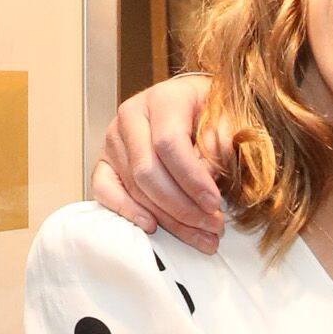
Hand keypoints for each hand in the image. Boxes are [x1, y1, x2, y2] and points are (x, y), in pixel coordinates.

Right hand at [91, 74, 224, 248]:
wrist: (191, 107)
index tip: (214, 203)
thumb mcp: (227, 119)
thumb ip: (220, 144)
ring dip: (168, 218)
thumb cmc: (211, 114)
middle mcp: (131, 116)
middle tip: (213, 225)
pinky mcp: (106, 161)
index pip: (169, 143)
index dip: (192, 179)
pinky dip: (127, 211)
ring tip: (201, 234)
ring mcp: (114, 140)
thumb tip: (206, 177)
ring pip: (134, 188)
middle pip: (148, 171)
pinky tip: (152, 225)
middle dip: (183, 207)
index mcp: (163, 99)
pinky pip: (105, 190)